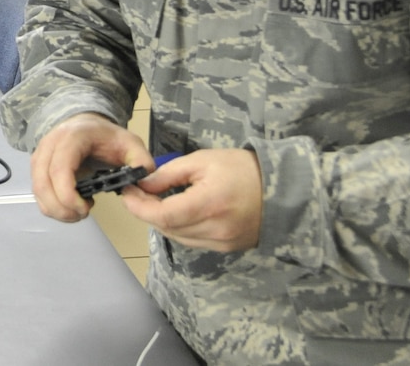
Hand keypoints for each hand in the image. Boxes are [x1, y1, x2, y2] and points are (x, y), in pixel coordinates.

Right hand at [29, 113, 150, 222]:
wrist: (87, 125)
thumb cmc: (107, 136)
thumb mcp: (130, 143)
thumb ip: (141, 160)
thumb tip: (144, 183)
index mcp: (72, 137)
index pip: (60, 169)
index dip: (68, 194)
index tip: (86, 209)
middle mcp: (50, 145)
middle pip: (43, 184)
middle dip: (62, 209)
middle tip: (83, 214)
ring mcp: (40, 156)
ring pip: (38, 191)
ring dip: (56, 210)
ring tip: (80, 211)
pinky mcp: (37, 167)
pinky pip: (38, 193)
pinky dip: (52, 206)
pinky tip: (71, 205)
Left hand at [120, 147, 263, 251]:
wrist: (282, 190)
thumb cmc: (242, 169)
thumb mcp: (203, 161)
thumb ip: (169, 174)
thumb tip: (143, 185)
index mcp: (209, 204)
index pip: (163, 215)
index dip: (139, 207)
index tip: (126, 192)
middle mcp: (216, 230)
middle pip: (168, 229)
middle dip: (146, 212)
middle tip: (136, 194)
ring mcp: (222, 243)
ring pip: (178, 238)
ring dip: (162, 221)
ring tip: (155, 201)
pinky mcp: (227, 248)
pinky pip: (193, 241)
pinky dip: (179, 228)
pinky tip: (177, 212)